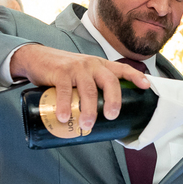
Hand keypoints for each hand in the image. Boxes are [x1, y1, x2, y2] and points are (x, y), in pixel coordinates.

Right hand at [9, 43, 150, 130]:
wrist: (37, 58)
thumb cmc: (64, 70)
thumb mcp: (83, 74)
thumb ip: (92, 88)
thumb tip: (101, 118)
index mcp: (100, 66)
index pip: (122, 69)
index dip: (135, 77)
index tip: (146, 86)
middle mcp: (92, 65)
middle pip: (109, 82)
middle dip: (113, 101)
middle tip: (112, 116)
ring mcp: (76, 68)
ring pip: (88, 90)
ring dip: (89, 110)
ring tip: (86, 125)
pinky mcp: (60, 73)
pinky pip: (64, 91)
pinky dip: (64, 106)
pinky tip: (63, 117)